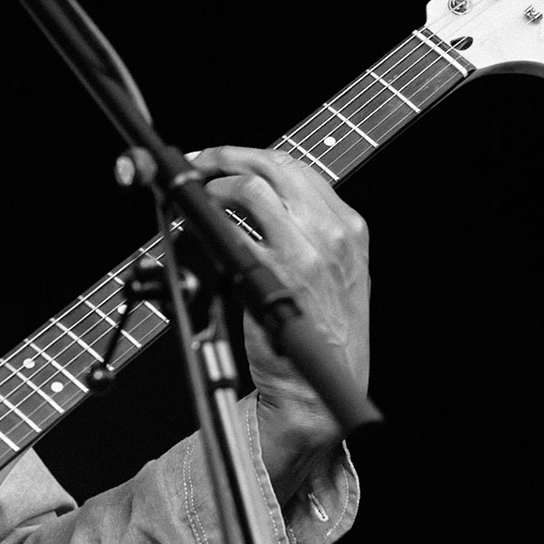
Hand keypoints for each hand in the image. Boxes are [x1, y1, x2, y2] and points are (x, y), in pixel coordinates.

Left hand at [190, 146, 370, 491]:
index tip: (224, 159)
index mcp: (349, 227)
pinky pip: (231, 229)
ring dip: (214, 185)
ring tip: (197, 196)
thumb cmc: (319, 335)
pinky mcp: (270, 273)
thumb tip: (252, 200)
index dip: (252, 157)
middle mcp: (332, 232)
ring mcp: (303, 251)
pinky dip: (206, 220)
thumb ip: (304, 232)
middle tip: (198, 163)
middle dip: (226, 156)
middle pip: (274, 165)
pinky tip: (194, 227)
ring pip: (250, 187)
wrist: (316, 387)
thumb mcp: (332, 272)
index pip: (297, 169)